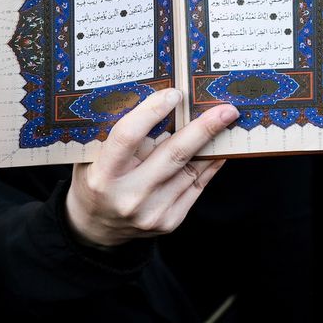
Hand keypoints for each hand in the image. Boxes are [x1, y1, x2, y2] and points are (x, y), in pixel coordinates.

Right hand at [65, 88, 237, 247]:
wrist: (97, 228)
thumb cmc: (97, 182)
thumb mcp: (96, 157)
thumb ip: (120, 135)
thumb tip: (161, 104)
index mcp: (103, 175)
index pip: (128, 136)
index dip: (152, 112)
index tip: (174, 94)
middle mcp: (129, 195)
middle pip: (173, 154)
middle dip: (204, 128)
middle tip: (226, 109)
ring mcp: (152, 211)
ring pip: (191, 170)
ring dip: (212, 144)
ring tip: (226, 123)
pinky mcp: (169, 221)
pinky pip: (197, 186)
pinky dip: (209, 165)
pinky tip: (218, 149)